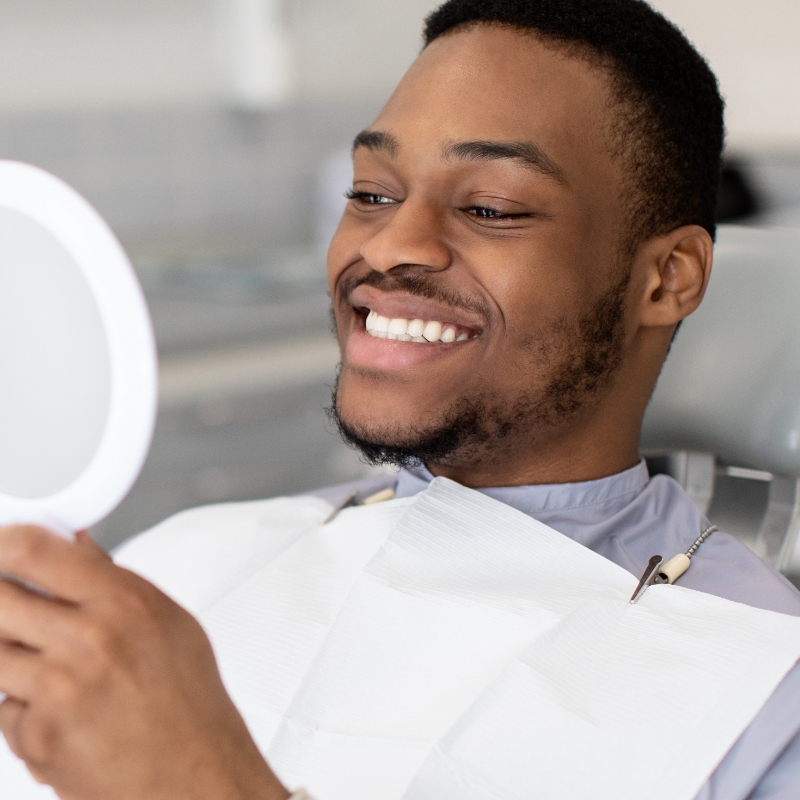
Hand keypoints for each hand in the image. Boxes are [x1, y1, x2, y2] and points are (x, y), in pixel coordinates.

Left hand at [0, 525, 288, 799]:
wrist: (195, 773)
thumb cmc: (188, 697)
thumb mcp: (167, 619)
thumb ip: (112, 578)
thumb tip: (72, 545)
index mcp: (123, 602)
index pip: (31, 550)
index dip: (3, 542)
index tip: (1, 546)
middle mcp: (86, 641)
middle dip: (2, 598)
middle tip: (16, 604)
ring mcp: (56, 691)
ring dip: (9, 653)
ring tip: (49, 662)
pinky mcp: (34, 738)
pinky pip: (0, 705)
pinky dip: (20, 703)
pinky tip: (60, 707)